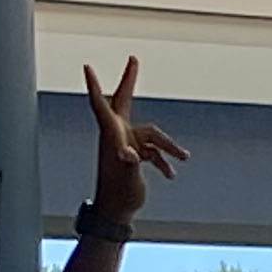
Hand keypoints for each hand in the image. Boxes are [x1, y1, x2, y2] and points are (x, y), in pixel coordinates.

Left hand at [81, 57, 186, 228]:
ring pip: (152, 133)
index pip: (101, 105)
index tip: (87, 67)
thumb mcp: (126, 181)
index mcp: (111, 136)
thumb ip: (128, 164)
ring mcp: (127, 143)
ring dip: (168, 147)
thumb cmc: (118, 196)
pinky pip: (154, 150)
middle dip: (129, 80)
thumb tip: (129, 154)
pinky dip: (164, 161)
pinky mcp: (135, 154)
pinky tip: (170, 176)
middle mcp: (118, 135)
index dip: (94, 86)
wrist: (117, 213)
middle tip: (133, 58)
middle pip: (124, 101)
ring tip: (184, 159)